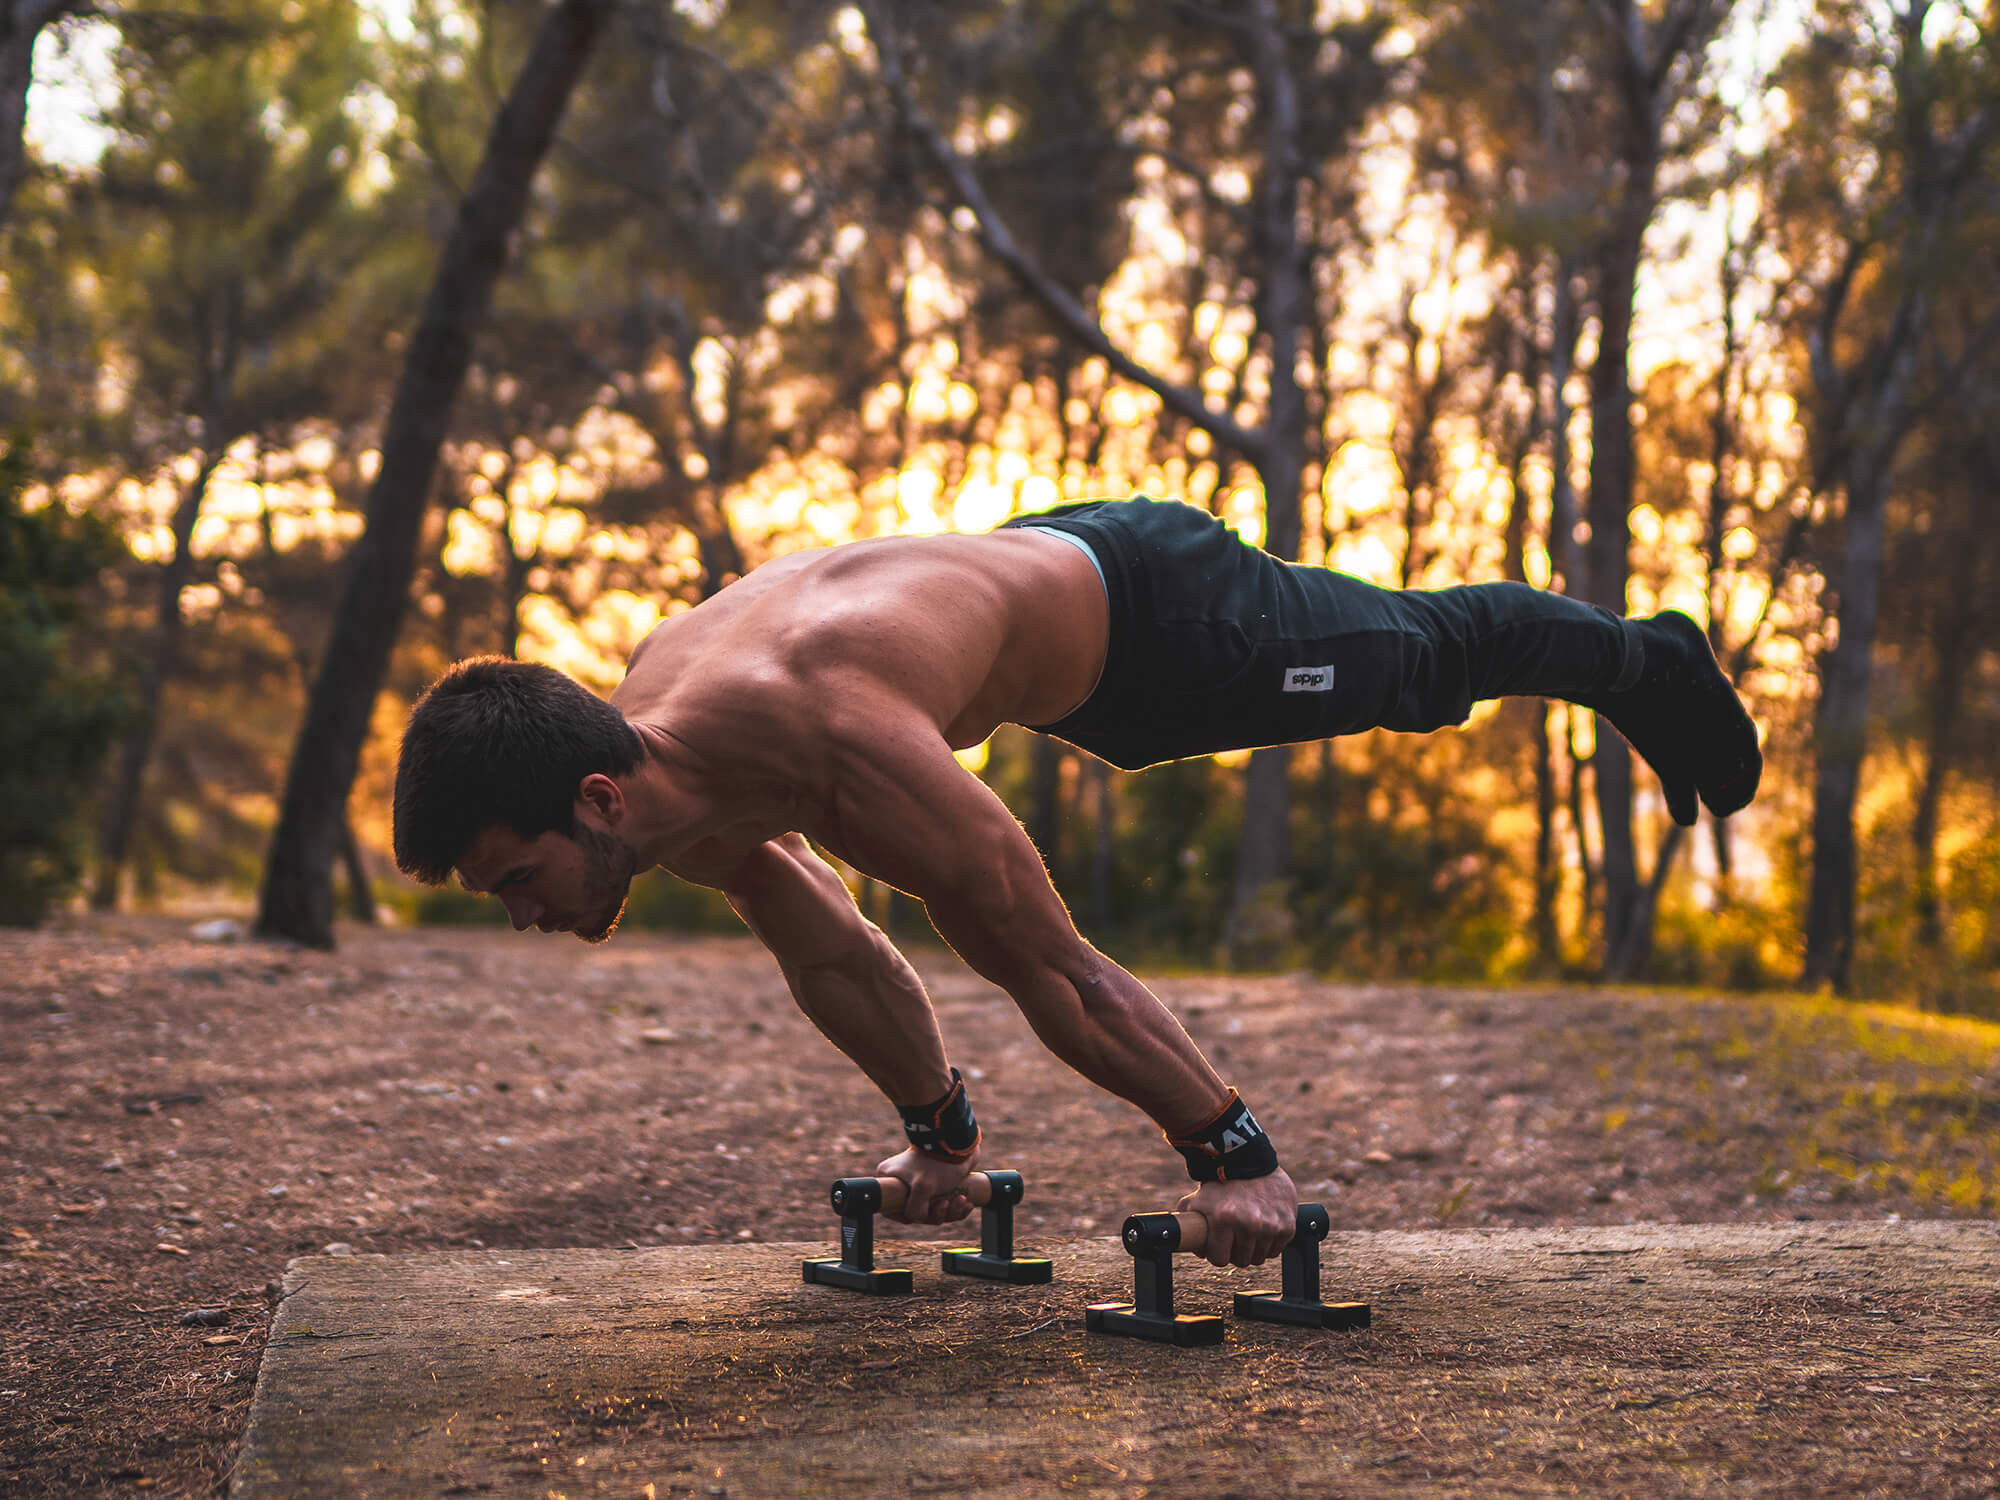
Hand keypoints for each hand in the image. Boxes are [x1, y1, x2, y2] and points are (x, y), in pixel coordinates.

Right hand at [874, 1144, 979, 1225]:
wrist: (961, 1142)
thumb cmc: (938, 1162)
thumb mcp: (922, 1188)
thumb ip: (914, 1210)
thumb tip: (914, 1218)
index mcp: (891, 1178)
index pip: (892, 1210)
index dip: (909, 1216)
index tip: (924, 1213)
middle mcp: (904, 1180)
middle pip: (917, 1212)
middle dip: (936, 1213)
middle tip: (946, 1203)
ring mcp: (921, 1183)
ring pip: (934, 1210)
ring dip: (950, 1210)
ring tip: (961, 1199)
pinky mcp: (938, 1184)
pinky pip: (945, 1205)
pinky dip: (957, 1207)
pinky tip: (966, 1202)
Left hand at [1177, 1168, 1296, 1267]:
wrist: (1250, 1161)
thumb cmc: (1220, 1183)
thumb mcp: (1195, 1201)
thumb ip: (1187, 1225)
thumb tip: (1195, 1249)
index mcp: (1224, 1219)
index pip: (1220, 1260)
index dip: (1217, 1252)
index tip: (1219, 1244)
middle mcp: (1250, 1224)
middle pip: (1242, 1261)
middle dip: (1235, 1251)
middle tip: (1234, 1235)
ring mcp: (1271, 1225)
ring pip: (1260, 1257)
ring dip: (1253, 1247)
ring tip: (1248, 1229)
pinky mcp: (1287, 1225)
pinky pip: (1276, 1249)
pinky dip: (1269, 1242)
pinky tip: (1263, 1226)